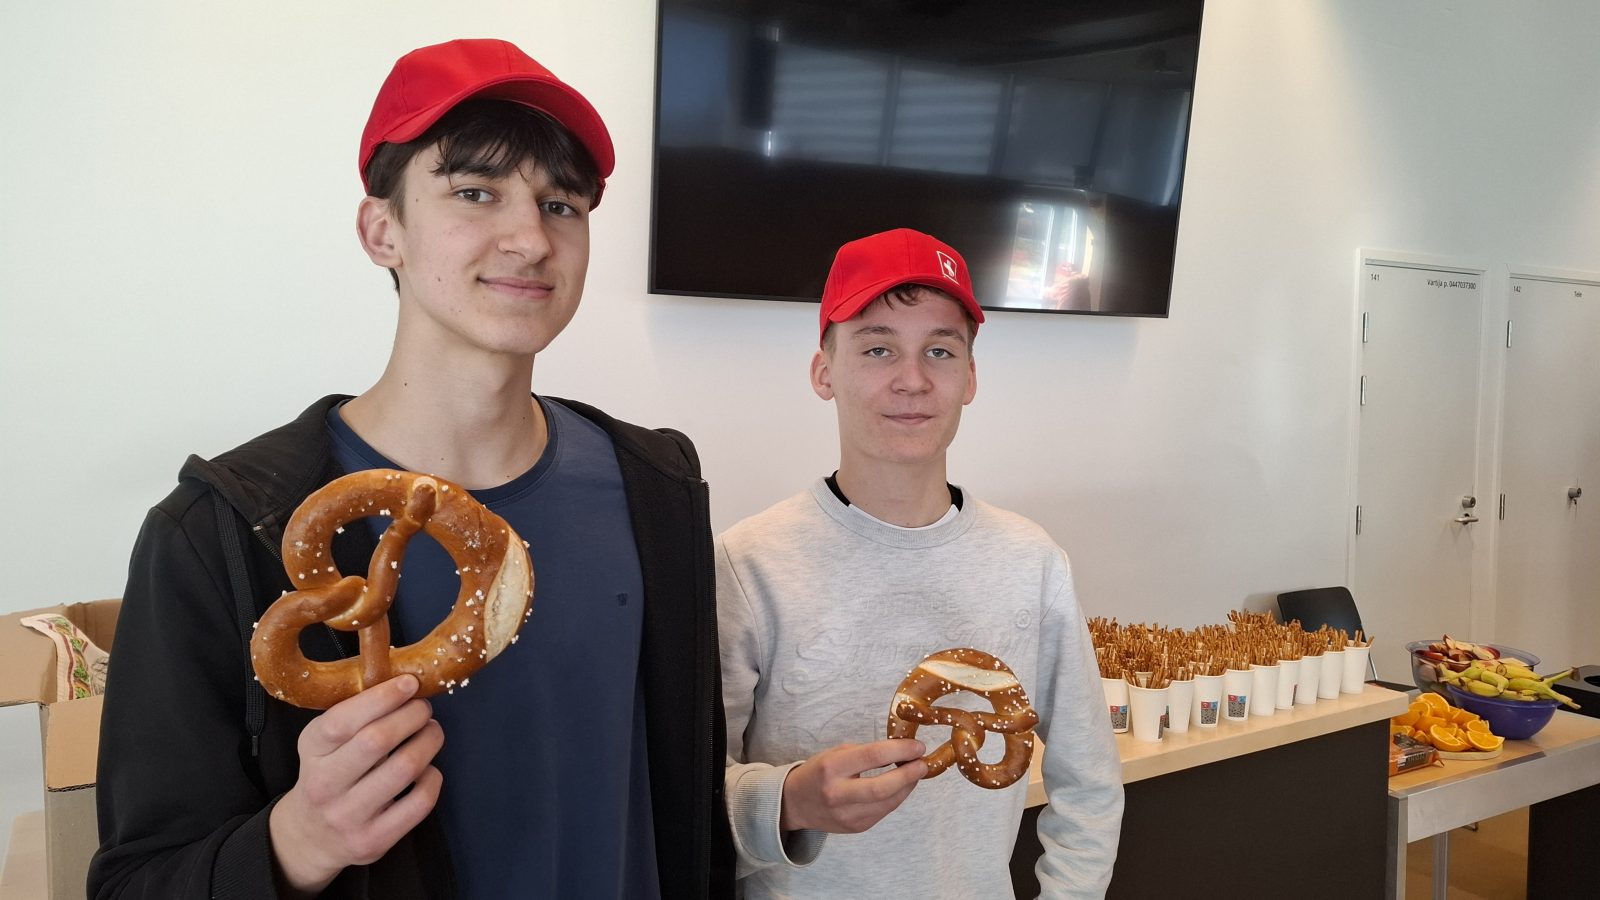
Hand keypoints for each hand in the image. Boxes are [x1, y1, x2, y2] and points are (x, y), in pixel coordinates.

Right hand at [268, 674, 443, 896]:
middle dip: (412, 715)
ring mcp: (348, 816)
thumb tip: (403, 683)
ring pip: (404, 768)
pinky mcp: (373, 840)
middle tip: (424, 709)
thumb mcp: (324, 742)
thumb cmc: (329, 774)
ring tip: (431, 732)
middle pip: (377, 740)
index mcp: (311, 750)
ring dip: (428, 741)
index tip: (410, 683)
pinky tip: (427, 769)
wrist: (310, 837)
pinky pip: (420, 801)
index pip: (343, 720)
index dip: (382, 697)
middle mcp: (324, 785)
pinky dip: (433, 777)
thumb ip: (354, 715)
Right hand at [778, 739, 927, 833]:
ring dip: (907, 786)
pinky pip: (884, 811)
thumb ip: (866, 753)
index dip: (900, 750)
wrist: (795, 803)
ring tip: (915, 773)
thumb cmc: (818, 772)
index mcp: (831, 768)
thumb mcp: (836, 754)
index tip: (917, 746)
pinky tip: (900, 786)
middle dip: (909, 774)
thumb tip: (902, 752)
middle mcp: (837, 794)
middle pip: (883, 787)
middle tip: (923, 763)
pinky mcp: (856, 827)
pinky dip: (896, 797)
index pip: (873, 756)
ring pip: (888, 802)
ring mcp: (847, 815)